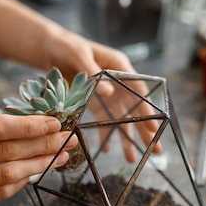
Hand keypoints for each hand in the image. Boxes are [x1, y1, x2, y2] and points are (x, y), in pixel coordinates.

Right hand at [0, 113, 76, 205]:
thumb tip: (38, 124)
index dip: (29, 126)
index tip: (55, 123)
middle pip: (7, 151)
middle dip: (43, 144)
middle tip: (67, 139)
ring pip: (9, 175)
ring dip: (40, 165)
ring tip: (60, 156)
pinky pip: (3, 192)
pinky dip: (24, 181)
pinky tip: (37, 171)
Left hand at [45, 30, 162, 161]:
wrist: (50, 48)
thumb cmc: (67, 46)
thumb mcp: (78, 55)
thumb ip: (93, 72)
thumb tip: (108, 92)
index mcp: (119, 67)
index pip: (138, 91)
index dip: (147, 110)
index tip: (154, 128)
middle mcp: (117, 83)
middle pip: (134, 109)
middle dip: (145, 131)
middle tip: (155, 151)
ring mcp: (106, 95)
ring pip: (120, 120)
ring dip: (126, 139)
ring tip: (132, 159)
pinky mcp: (93, 103)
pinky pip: (102, 122)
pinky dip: (104, 136)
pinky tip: (108, 150)